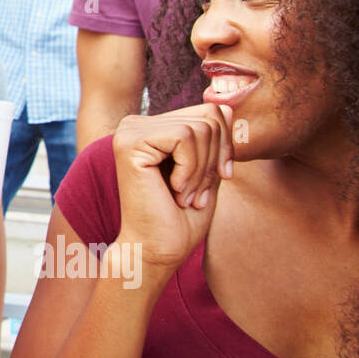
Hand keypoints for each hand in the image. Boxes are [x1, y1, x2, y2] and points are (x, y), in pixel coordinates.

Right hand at [112, 104, 233, 278]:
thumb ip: (214, 140)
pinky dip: (190, 169)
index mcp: (153, 128)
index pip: (210, 112)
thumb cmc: (179, 219)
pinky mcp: (129, 142)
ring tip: (185, 195)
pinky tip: (173, 190)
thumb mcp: (207, 172)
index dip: (225, 146)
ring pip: (199, 128)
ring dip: (202, 170)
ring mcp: (130, 130)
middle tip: (196, 194)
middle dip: (215, 160)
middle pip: (209, 117)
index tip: (219, 179)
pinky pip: (183, 137)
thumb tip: (229, 108)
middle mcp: (137, 123)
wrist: (155, 250)